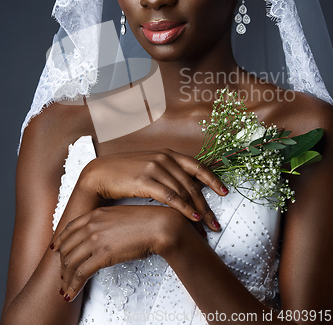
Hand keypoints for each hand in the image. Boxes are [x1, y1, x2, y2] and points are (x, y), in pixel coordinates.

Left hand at [51, 204, 188, 301]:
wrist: (159, 225)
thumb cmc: (146, 222)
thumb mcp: (121, 216)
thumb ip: (107, 223)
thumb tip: (102, 236)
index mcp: (96, 214)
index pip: (70, 228)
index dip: (61, 241)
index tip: (57, 250)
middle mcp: (92, 225)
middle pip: (67, 247)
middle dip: (61, 264)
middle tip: (62, 275)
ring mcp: (96, 239)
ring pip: (70, 262)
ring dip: (66, 278)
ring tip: (66, 288)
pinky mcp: (102, 255)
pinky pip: (81, 273)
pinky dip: (73, 285)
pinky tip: (72, 292)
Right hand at [80, 148, 227, 230]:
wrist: (99, 174)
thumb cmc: (124, 173)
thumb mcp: (149, 166)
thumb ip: (167, 172)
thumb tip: (184, 186)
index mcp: (167, 154)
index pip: (197, 166)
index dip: (213, 179)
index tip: (225, 192)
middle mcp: (164, 158)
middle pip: (193, 184)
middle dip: (207, 205)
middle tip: (216, 223)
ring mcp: (155, 168)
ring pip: (184, 192)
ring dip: (198, 211)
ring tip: (206, 228)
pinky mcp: (145, 180)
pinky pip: (170, 197)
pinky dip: (184, 209)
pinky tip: (192, 218)